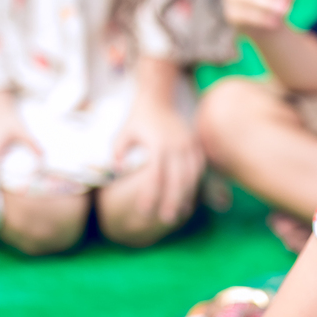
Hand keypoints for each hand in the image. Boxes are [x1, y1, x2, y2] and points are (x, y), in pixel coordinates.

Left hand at [113, 91, 202, 225]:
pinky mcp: (196, 142)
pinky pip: (200, 166)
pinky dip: (197, 182)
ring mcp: (189, 143)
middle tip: (167, 219)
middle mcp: (176, 145)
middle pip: (177, 179)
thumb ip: (118, 151)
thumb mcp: (123, 132)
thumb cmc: (138, 119)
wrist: (158, 98)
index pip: (155, 176)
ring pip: (192, 174)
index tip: (144, 211)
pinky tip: (191, 196)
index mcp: (158, 145)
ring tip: (182, 212)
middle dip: (173, 200)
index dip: (150, 194)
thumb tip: (116, 170)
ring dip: (188, 194)